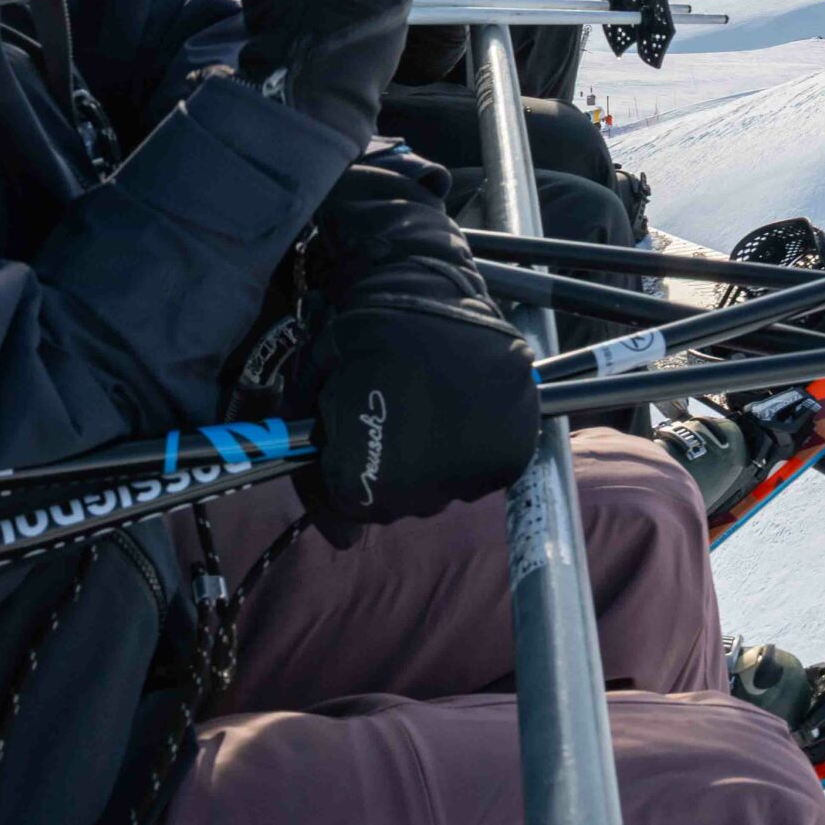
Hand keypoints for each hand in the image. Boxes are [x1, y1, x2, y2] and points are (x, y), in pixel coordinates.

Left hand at [292, 167, 540, 536]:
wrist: (425, 284)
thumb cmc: (362, 337)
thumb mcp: (315, 396)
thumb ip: (313, 468)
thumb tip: (342, 540)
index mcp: (365, 477)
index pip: (351, 507)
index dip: (343, 470)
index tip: (352, 436)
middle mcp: (421, 487)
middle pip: (400, 502)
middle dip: (388, 466)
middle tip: (393, 414)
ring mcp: (472, 468)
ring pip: (444, 490)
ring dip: (432, 460)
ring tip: (428, 408)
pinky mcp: (512, 449)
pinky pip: (484, 472)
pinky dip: (471, 449)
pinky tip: (459, 409)